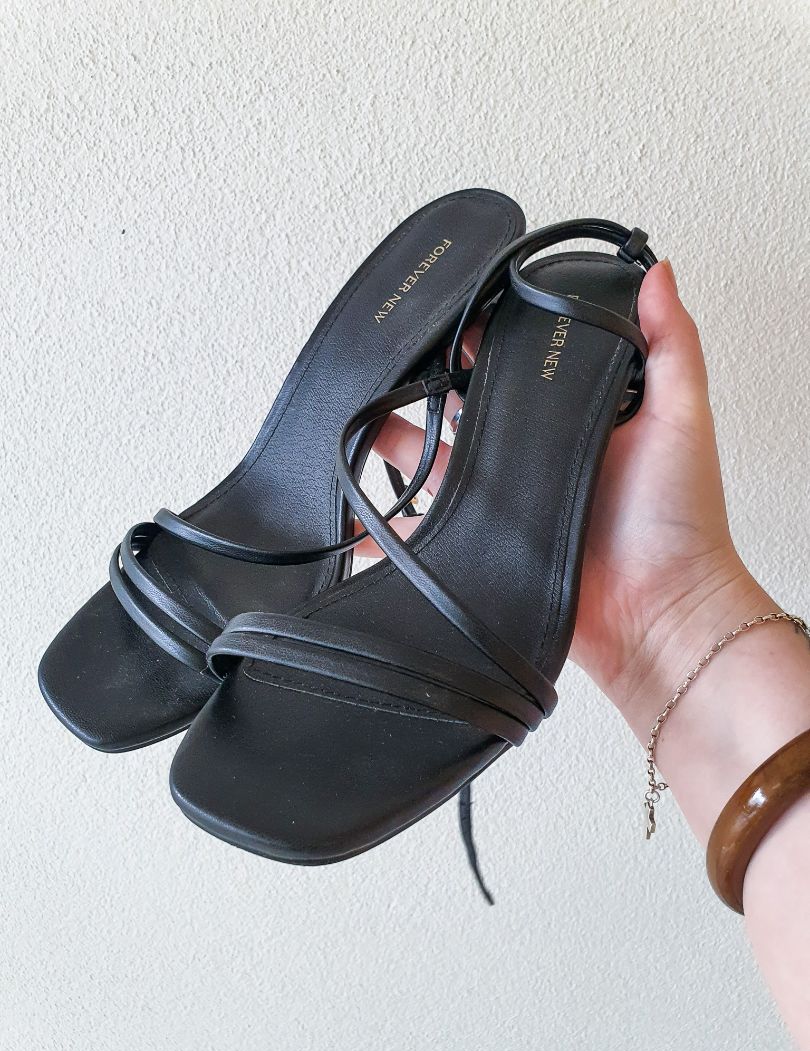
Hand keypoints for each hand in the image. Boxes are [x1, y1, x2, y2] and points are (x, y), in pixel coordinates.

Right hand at [359, 261, 768, 728]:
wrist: (660, 617)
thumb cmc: (678, 519)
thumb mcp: (684, 418)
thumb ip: (671, 346)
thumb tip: (659, 270)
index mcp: (571, 423)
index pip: (518, 367)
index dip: (483, 338)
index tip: (449, 308)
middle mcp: (534, 460)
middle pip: (466, 411)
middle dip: (425, 383)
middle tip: (386, 359)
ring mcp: (505, 507)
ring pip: (434, 466)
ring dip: (394, 441)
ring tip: (354, 417)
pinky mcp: (485, 552)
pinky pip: (424, 539)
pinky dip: (384, 533)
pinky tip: (353, 517)